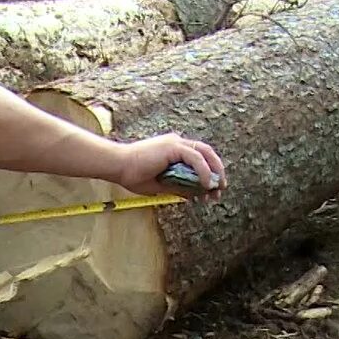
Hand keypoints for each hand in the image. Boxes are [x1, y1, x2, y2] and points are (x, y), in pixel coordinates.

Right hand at [112, 133, 226, 199]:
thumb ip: (177, 187)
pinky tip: (206, 184)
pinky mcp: (173, 146)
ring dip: (214, 171)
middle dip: (217, 171)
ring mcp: (175, 143)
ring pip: (205, 153)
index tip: (212, 190)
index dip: (209, 173)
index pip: (199, 158)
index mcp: (173, 150)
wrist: (118, 166)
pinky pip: (196, 158)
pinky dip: (204, 171)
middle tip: (220, 189)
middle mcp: (177, 143)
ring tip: (216, 188)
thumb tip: (194, 195)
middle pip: (207, 153)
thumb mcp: (161, 185)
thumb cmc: (132, 175)